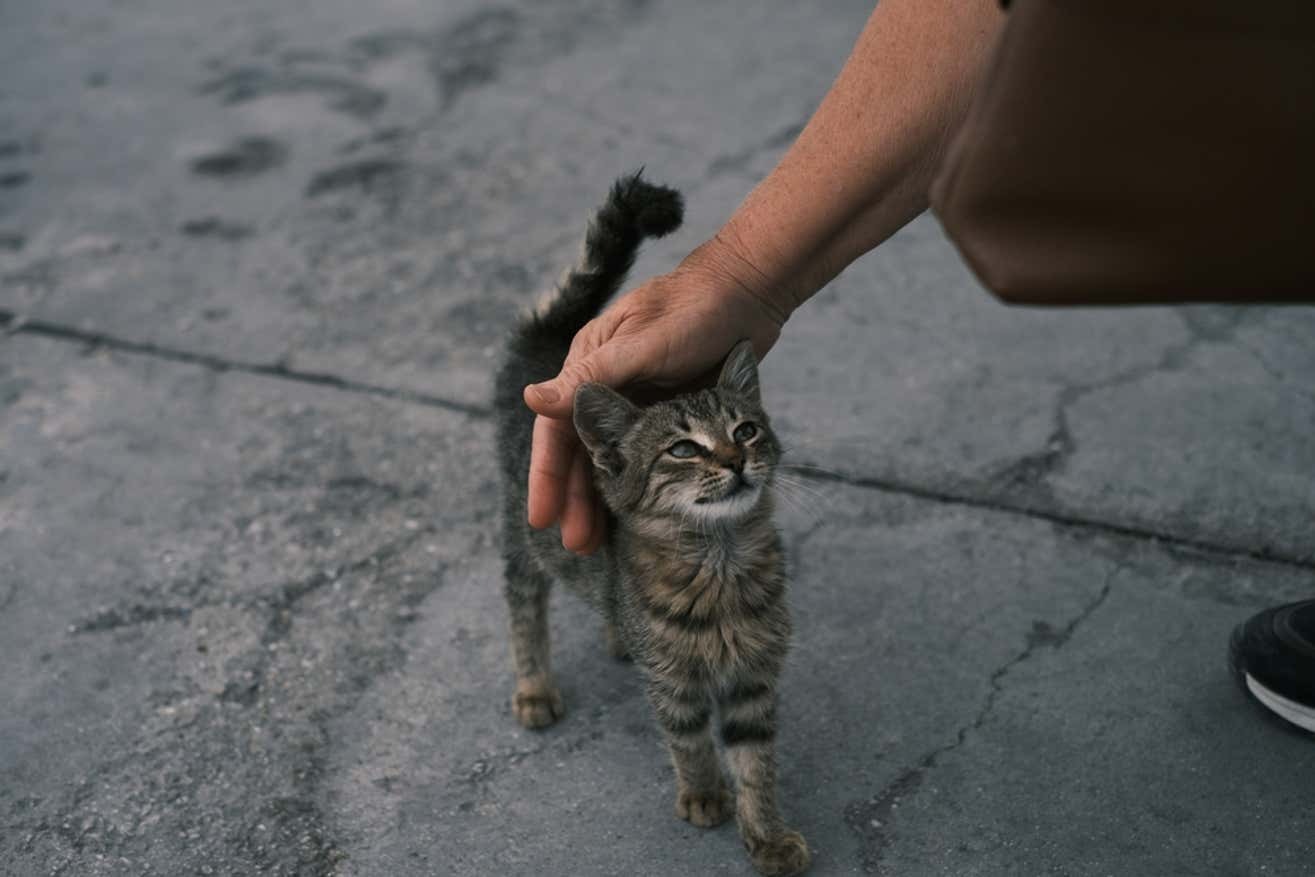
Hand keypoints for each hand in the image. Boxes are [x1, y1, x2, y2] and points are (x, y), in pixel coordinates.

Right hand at [523, 243, 788, 552]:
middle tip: (578, 545)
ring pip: (612, 457)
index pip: (557, 429)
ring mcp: (640, 397)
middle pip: (582, 450)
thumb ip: (594, 377)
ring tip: (601, 541)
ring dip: (604, 498)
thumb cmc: (696, 309)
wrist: (751, 290)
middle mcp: (609, 384)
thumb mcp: (644, 346)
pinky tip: (638, 514)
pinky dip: (636, 483)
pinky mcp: (670, 408)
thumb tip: (532, 399)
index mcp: (590, 364)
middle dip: (576, 498)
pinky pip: (645, 455)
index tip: (543, 519)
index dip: (549, 476)